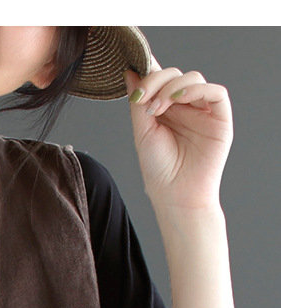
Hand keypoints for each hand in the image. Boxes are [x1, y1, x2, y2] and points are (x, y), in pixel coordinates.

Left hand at [124, 56, 232, 211]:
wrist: (175, 196)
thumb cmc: (159, 170)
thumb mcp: (142, 131)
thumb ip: (138, 101)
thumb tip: (130, 72)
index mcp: (166, 108)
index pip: (162, 78)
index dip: (150, 70)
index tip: (133, 69)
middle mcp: (186, 107)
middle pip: (176, 74)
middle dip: (157, 81)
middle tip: (144, 101)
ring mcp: (204, 112)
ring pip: (194, 78)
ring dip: (173, 87)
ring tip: (157, 109)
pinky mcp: (220, 119)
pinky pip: (216, 92)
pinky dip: (198, 89)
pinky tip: (180, 99)